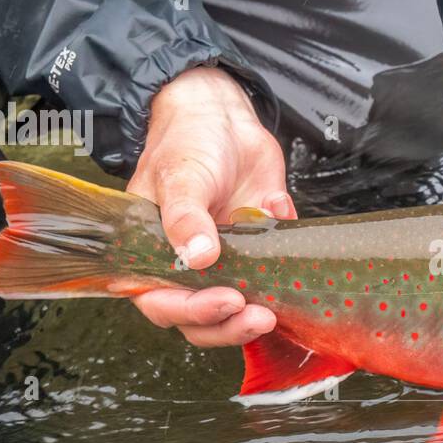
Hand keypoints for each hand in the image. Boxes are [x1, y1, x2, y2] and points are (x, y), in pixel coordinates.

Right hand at [128, 66, 294, 346]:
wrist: (223, 117)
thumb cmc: (187, 144)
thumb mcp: (181, 176)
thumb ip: (185, 217)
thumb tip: (197, 257)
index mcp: (152, 256)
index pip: (163, 303)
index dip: (192, 312)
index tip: (225, 301)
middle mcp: (186, 269)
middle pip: (202, 320)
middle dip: (229, 325)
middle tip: (258, 315)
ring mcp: (225, 266)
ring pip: (236, 311)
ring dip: (254, 317)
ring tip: (273, 311)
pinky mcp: (258, 257)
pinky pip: (273, 280)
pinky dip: (284, 276)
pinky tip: (289, 253)